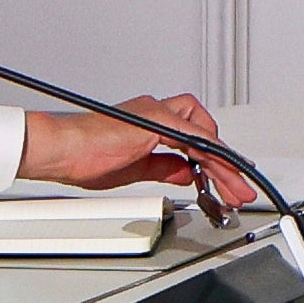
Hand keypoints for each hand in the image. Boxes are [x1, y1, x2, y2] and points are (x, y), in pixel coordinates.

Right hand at [16, 92, 228, 193]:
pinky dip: (211, 156)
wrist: (63, 150)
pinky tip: (220, 174)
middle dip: (226, 165)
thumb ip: (165, 167)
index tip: (227, 178)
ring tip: (235, 190)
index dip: (214, 159)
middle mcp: (158, 112)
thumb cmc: (85, 156)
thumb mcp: (137, 168)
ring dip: (224, 165)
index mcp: (152, 121)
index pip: (195, 136)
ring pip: (206, 135)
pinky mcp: (156, 122)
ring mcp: (158, 114)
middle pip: (206, 133)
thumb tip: (187, 172)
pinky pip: (194, 137)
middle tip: (239, 190)